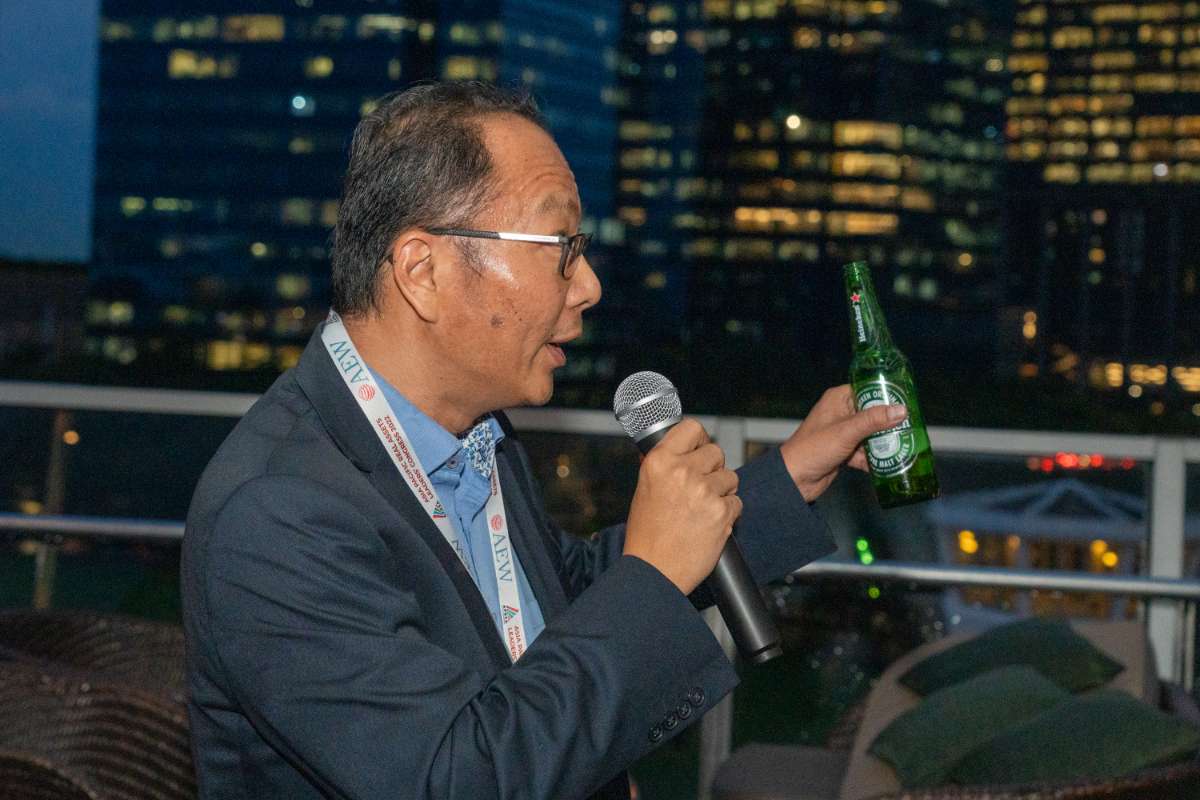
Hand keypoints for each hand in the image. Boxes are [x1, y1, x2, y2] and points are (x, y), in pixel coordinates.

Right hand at [623, 419, 742, 594]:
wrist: (654, 572)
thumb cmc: (646, 536)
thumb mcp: (644, 489)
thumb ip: (662, 465)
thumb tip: (674, 444)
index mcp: (659, 462)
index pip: (692, 428)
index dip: (699, 440)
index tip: (699, 449)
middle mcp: (682, 472)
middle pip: (716, 452)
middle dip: (712, 469)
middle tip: (700, 488)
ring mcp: (704, 491)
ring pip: (730, 477)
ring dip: (721, 491)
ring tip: (702, 509)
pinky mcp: (722, 512)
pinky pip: (737, 502)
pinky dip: (728, 513)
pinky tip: (709, 523)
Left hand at [779, 385, 906, 501]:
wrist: (794, 480)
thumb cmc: (812, 450)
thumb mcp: (846, 432)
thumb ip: (873, 420)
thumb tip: (901, 409)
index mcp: (838, 399)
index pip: (867, 389)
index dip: (887, 395)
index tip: (908, 401)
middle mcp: (841, 413)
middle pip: (873, 414)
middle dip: (890, 423)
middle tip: (912, 428)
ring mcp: (843, 433)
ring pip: (872, 434)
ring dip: (885, 443)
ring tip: (906, 448)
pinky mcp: (844, 451)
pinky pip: (866, 452)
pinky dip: (875, 459)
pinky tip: (890, 465)